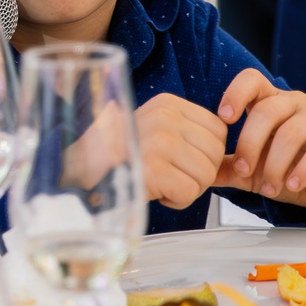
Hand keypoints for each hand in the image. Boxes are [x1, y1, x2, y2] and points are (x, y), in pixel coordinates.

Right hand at [133, 91, 227, 207]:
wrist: (83, 172)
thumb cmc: (123, 156)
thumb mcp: (155, 128)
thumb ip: (186, 130)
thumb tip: (221, 147)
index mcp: (167, 104)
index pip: (218, 130)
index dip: (205, 153)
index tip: (181, 161)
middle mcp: (164, 117)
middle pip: (216, 153)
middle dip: (200, 173)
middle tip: (172, 175)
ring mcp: (159, 142)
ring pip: (207, 174)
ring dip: (188, 188)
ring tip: (162, 183)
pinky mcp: (153, 169)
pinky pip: (190, 192)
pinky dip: (177, 201)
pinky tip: (156, 192)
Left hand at [211, 70, 305, 213]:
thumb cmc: (290, 170)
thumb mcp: (253, 171)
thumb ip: (229, 167)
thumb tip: (200, 171)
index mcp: (270, 102)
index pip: (252, 80)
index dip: (235, 93)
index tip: (224, 119)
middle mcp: (295, 102)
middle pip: (267, 110)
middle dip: (250, 144)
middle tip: (245, 171)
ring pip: (291, 132)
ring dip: (276, 165)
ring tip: (270, 188)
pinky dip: (304, 169)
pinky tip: (293, 184)